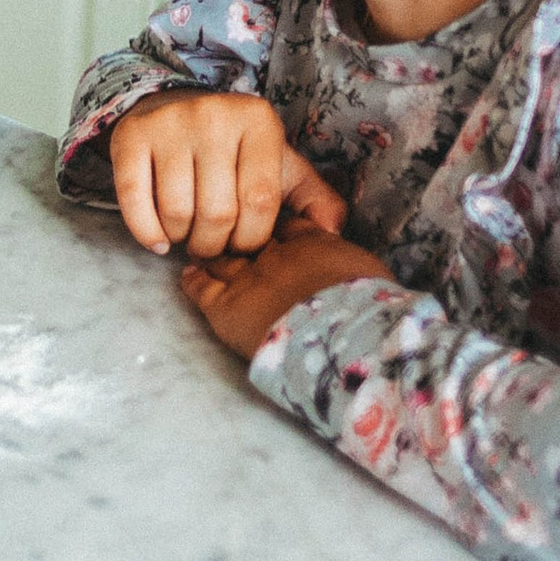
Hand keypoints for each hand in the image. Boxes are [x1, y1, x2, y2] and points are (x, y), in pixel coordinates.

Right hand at [109, 89, 348, 256]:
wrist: (174, 106)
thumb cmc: (234, 149)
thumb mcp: (279, 165)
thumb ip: (313, 198)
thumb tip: (331, 234)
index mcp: (257, 121)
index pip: (259, 201)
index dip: (252, 238)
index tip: (244, 245)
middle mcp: (212, 115)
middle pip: (217, 211)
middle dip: (216, 244)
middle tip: (213, 246)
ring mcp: (168, 122)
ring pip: (177, 210)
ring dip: (183, 239)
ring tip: (189, 236)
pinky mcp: (130, 134)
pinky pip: (134, 197)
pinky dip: (146, 230)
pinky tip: (158, 240)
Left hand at [181, 213, 394, 359]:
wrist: (345, 336)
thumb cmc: (368, 309)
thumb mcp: (369, 275)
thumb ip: (352, 263)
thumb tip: (353, 265)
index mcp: (314, 243)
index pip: (288, 224)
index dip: (277, 225)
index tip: (274, 227)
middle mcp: (274, 253)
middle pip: (245, 232)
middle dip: (239, 234)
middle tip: (233, 239)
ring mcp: (246, 278)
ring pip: (218, 256)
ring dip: (212, 253)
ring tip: (205, 250)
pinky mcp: (225, 307)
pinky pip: (198, 286)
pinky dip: (193, 279)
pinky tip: (190, 274)